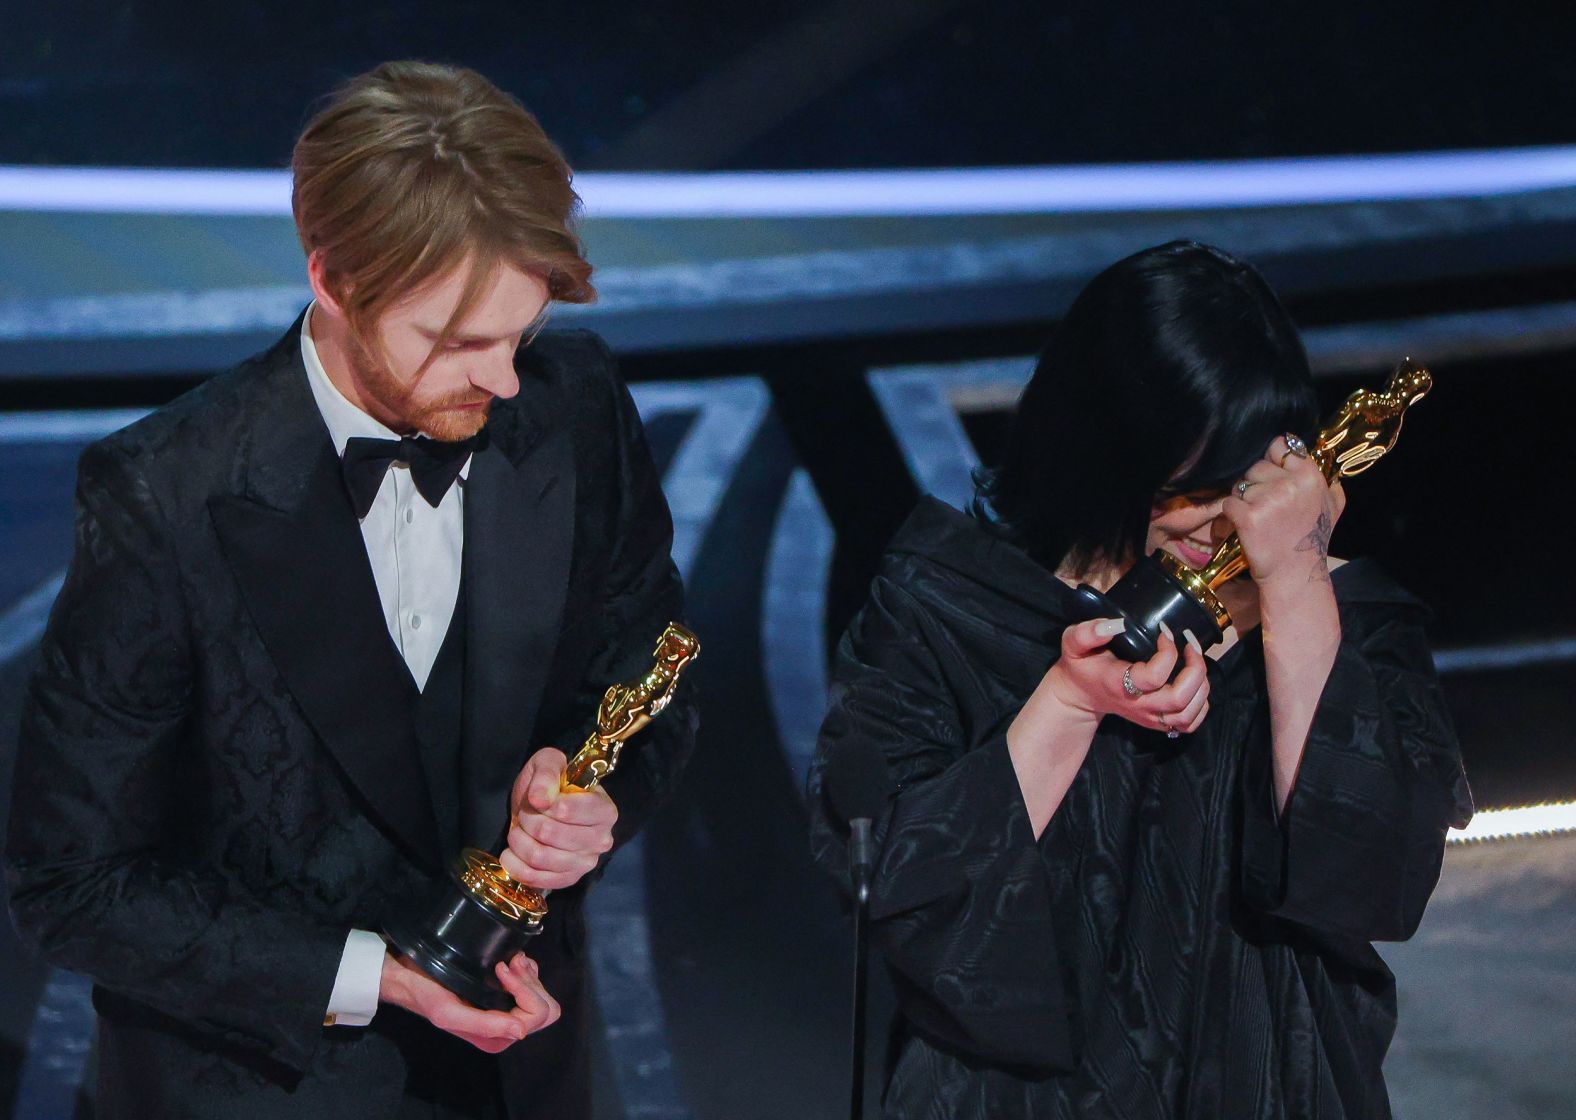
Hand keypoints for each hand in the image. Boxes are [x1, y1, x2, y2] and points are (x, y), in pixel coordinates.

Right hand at [380, 951, 558, 1052]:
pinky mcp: (505, 995)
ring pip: (543, 996)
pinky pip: (534, 984)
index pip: (535, 1016)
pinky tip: (510, 961)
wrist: (411, 978)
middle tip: (508, 963)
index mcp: (495, 1037)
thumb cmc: (427, 994)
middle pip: (546, 1009)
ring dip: (529, 975)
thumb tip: (521, 1032)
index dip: (524, 990)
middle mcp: (505, 1028)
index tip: (500, 970)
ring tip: (508, 960)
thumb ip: (484, 1025)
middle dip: (530, 983)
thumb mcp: (448, 1012)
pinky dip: (527, 970)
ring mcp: (507, 1011)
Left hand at [503, 747, 616, 889]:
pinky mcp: (568, 880)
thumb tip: (540, 800)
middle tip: (525, 814)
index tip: (537, 798)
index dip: (543, 804)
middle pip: (549, 834)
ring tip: (519, 830)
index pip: (566, 811)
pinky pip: (535, 879)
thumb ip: (547, 774)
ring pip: (539, 857)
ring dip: (519, 841)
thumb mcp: (547, 763)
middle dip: (527, 821)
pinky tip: (511, 853)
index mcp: (605, 810)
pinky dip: (516, 865)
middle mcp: (601, 840)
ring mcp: (585, 863)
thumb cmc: (550, 785)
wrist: (542, 808)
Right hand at [1045, 618, 1210, 736]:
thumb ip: (1087, 632)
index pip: (1154, 677)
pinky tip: (1195, 685)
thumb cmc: (1081, 665)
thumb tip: (1117, 624)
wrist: (1080, 695)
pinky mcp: (1158, 722)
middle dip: (1195, 669)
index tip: (1165, 631)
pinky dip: (1201, 705)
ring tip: (1195, 662)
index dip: (1168, 652)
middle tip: (1191, 646)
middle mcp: (1138, 706)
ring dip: (1201, 686)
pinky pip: (1189, 723)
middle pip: (1179, 699)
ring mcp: (1149, 717)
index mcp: (1119, 685)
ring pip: (1188, 713)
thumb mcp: (1074, 644)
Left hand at [1222, 435, 1345, 588]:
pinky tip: (1245, 526)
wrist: (1295, 575)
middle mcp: (1290, 484)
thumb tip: (1334, 478)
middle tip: (1266, 507)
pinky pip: (1228, 503)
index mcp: (1310, 476)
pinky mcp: (1248, 517)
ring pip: (1240, 485)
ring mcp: (1268, 500)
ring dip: (1243, 500)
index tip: (1271, 475)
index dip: (1271, 458)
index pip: (1280, 446)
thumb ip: (1331, 489)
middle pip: (1256, 466)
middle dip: (1255, 484)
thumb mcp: (1332, 511)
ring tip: (1259, 519)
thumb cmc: (1311, 543)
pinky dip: (1232, 514)